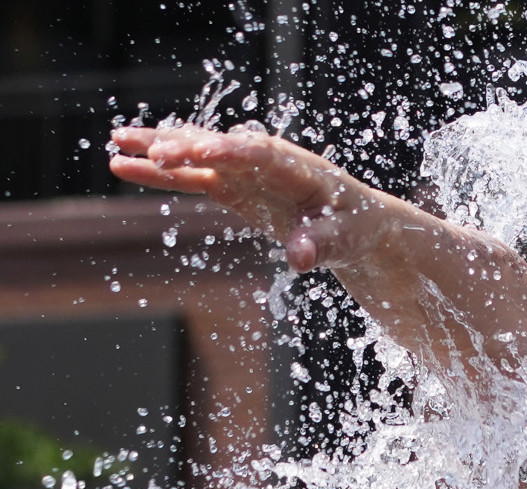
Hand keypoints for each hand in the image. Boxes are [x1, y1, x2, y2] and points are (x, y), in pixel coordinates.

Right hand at [109, 124, 388, 272]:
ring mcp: (246, 171)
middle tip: (152, 149)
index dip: (233, 152)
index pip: (262, 156)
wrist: (356, 222)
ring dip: (161, 148)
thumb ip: (321, 245)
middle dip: (189, 147)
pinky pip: (192, 177)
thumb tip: (299, 259)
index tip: (203, 150)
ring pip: (198, 154)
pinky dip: (161, 172)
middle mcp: (267, 161)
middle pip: (222, 149)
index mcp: (299, 169)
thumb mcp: (345, 240)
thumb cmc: (354, 227)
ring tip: (118, 140)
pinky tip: (123, 164)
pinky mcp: (233, 186)